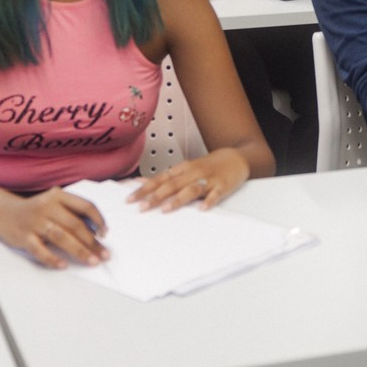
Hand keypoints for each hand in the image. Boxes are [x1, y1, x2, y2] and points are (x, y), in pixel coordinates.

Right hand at [0, 188, 109, 269]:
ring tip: (91, 261)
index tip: (105, 233)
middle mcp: (47, 206)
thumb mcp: (53, 203)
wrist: (3, 212)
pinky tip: (63, 265)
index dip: (98, 220)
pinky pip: (40, 250)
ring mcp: (34, 221)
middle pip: (75, 225)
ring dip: (79, 251)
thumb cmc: (34, 210)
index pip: (85, 205)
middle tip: (103, 255)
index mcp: (58, 196)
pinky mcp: (23, 236)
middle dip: (92, 242)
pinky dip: (53, 259)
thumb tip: (95, 233)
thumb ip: (71, 213)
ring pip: (61, 237)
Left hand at [129, 147, 250, 211]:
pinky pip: (215, 194)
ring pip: (191, 189)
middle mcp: (193, 172)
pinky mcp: (222, 186)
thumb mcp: (185, 168)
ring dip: (178, 199)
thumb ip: (165, 177)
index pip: (160, 179)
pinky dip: (209, 201)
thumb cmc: (208, 165)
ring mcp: (208, 179)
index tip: (130, 198)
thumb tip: (140, 182)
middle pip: (172, 184)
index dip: (145, 188)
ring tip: (166, 209)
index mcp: (183, 169)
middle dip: (155, 196)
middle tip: (142, 207)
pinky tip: (202, 209)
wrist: (236, 157)